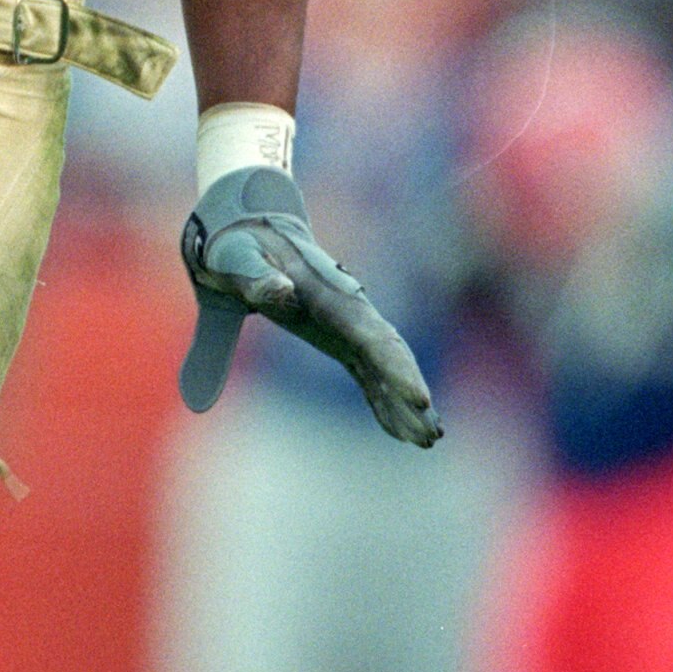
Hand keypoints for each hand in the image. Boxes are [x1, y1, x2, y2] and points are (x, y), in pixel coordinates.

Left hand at [179, 165, 441, 444]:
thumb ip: (259, 278)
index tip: (420, 399)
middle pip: (390, 354)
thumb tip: (282, 293)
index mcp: (330, 298)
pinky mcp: (339, 337)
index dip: (398, 370)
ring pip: (385, 366)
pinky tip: (398, 430)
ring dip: (405, 402)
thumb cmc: (239, 248)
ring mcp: (347, 324)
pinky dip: (383, 400)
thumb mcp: (240, 261)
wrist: (247, 230)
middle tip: (433, 433)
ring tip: (429, 441)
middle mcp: (348, 311)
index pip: (373, 338)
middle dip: (412, 392)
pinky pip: (368, 372)